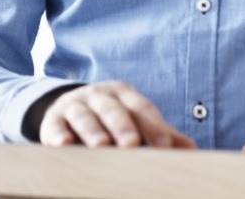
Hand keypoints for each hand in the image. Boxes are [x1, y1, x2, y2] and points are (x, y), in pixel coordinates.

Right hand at [39, 81, 196, 148]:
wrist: (68, 108)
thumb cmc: (110, 119)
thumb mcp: (134, 121)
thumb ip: (161, 134)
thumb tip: (192, 150)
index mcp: (124, 94)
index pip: (142, 107)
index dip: (154, 126)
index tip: (165, 147)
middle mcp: (100, 95)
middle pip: (113, 108)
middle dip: (123, 126)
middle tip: (132, 144)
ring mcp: (75, 105)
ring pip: (84, 115)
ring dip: (93, 131)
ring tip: (101, 146)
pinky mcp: (52, 120)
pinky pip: (54, 126)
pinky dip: (58, 135)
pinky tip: (64, 145)